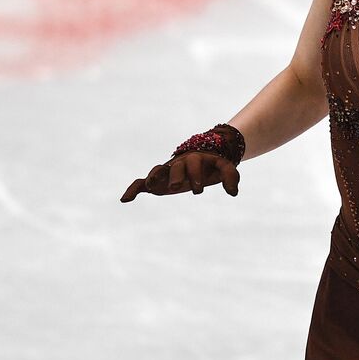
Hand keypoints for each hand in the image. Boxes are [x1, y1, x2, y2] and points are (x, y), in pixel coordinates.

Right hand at [119, 151, 239, 201]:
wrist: (200, 159)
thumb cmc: (212, 166)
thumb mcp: (224, 167)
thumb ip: (231, 177)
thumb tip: (234, 193)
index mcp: (195, 159)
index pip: (194, 164)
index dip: (195, 175)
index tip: (198, 190)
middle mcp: (179, 164)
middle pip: (176, 167)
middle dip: (177, 176)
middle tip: (178, 187)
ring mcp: (166, 171)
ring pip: (158, 171)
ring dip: (154, 177)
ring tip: (151, 185)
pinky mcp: (156, 181)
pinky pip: (141, 183)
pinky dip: (133, 190)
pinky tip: (125, 200)